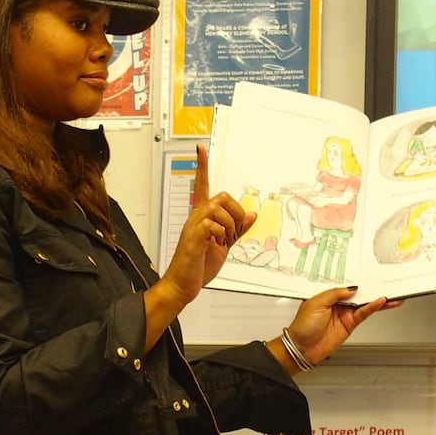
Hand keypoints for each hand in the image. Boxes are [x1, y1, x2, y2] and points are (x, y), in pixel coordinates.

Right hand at [156, 144, 254, 305]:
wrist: (183, 285)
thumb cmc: (199, 266)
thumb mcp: (224, 246)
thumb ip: (238, 229)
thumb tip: (252, 214)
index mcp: (203, 217)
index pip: (203, 186)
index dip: (202, 167)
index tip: (200, 148)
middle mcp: (196, 218)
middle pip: (221, 196)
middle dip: (235, 213)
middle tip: (232, 234)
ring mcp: (193, 226)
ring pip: (219, 208)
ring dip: (230, 227)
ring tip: (224, 243)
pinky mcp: (193, 238)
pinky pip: (213, 225)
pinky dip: (222, 235)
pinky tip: (217, 245)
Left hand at [285, 287, 400, 364]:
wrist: (302, 348)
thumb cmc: (302, 326)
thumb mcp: (316, 303)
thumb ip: (335, 294)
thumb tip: (351, 289)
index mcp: (327, 296)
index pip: (346, 286)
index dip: (358, 282)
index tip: (369, 276)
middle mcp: (337, 304)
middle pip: (358, 294)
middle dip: (371, 289)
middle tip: (385, 283)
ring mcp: (344, 314)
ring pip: (364, 304)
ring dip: (377, 299)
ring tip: (390, 294)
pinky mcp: (349, 325)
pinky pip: (363, 314)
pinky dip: (373, 308)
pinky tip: (381, 302)